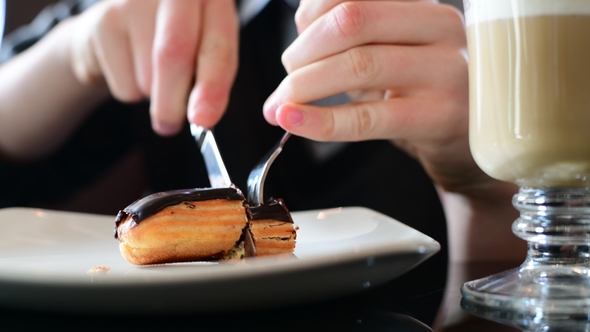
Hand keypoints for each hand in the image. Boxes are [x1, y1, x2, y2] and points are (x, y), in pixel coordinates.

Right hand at [70, 0, 238, 135]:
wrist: (124, 27)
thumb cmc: (178, 43)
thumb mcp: (205, 54)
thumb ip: (211, 80)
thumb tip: (202, 118)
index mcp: (212, 0)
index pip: (217, 46)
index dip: (212, 87)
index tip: (203, 120)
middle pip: (173, 53)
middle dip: (173, 102)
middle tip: (169, 127)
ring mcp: (135, 0)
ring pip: (147, 76)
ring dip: (153, 96)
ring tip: (151, 73)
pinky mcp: (103, 19)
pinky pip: (123, 82)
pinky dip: (130, 91)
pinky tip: (130, 66)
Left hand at [263, 0, 482, 193]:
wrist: (469, 138)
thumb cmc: (419, 90)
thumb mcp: (389, 51)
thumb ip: (348, 37)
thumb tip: (294, 41)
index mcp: (421, 4)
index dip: (309, 18)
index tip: (294, 45)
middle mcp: (440, 26)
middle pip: (352, 20)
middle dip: (303, 51)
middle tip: (286, 80)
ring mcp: (445, 71)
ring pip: (358, 65)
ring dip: (304, 86)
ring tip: (283, 106)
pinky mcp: (439, 116)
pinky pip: (368, 118)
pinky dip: (321, 121)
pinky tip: (294, 121)